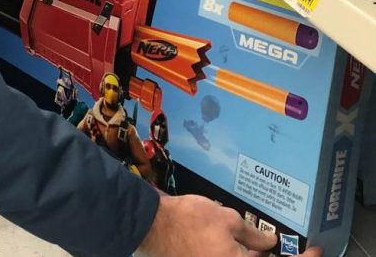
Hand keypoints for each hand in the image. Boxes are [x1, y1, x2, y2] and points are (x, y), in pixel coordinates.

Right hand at [135, 194, 322, 256]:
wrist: (154, 227)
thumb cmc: (191, 220)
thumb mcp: (225, 218)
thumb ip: (252, 234)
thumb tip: (270, 244)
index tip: (316, 251)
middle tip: (291, 248)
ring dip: (258, 256)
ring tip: (268, 243)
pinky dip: (242, 255)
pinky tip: (245, 245)